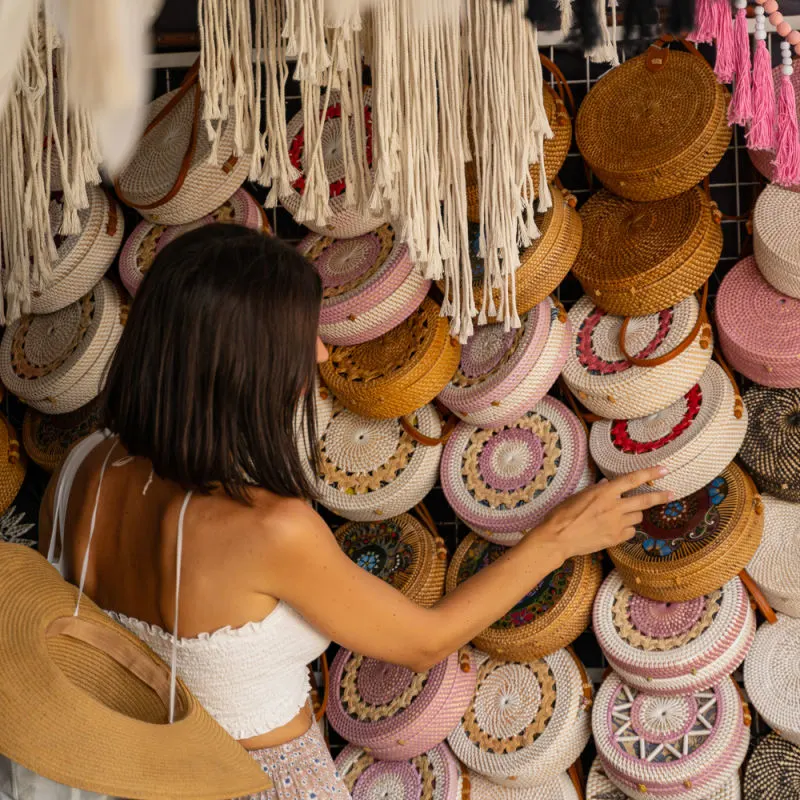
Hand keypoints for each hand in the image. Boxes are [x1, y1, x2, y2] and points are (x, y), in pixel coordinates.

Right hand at [534, 466, 672, 558]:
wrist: (558, 538)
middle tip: (671, 494)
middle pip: (644, 500)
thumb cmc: (563, 514)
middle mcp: (614, 506)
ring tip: (624, 514)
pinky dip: (627, 528)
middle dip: (660, 496)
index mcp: (604, 492)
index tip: (664, 469)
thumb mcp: (579, 496)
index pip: (632, 479)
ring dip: (635, 514)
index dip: (650, 473)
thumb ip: (597, 490)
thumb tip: (608, 483)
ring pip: (638, 517)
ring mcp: (617, 524)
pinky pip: (630, 532)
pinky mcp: (615, 538)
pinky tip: (617, 528)